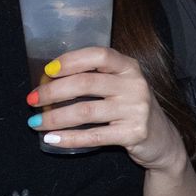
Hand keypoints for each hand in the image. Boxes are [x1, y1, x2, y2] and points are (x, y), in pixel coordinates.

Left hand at [33, 48, 187, 172]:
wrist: (163, 141)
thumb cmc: (132, 109)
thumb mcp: (122, 86)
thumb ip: (96, 78)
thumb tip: (49, 80)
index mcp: (130, 67)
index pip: (99, 55)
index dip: (71, 60)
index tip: (48, 70)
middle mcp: (135, 85)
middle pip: (86, 83)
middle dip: (52, 91)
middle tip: (32, 100)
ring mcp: (136, 110)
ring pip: (85, 111)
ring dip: (55, 117)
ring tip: (36, 122)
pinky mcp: (134, 134)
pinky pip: (93, 136)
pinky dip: (68, 138)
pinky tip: (52, 139)